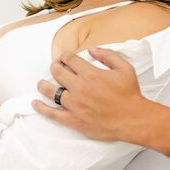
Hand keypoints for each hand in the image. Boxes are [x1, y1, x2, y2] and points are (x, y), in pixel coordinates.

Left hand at [31, 47, 159, 144]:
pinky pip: (52, 114)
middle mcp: (80, 88)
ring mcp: (75, 105)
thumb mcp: (124, 68)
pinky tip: (35, 103)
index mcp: (91, 74)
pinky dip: (41, 108)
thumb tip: (91, 49)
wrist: (134, 119)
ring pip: (50, 91)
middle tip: (55, 68)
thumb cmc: (130, 94)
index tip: (64, 58)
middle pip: (57, 72)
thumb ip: (107, 55)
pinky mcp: (74, 120)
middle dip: (54, 67)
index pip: (69, 59)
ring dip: (43, 85)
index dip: (64, 56)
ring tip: (41, 83)